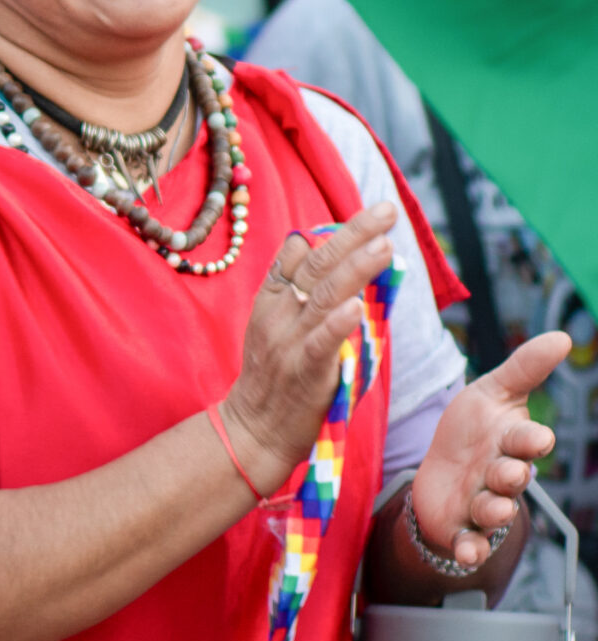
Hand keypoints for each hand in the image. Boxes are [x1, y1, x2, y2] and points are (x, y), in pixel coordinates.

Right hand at [220, 207, 398, 494]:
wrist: (253, 430)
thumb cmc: (277, 378)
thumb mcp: (277, 327)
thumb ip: (301, 291)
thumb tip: (316, 248)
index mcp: (272, 302)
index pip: (297, 255)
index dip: (332, 232)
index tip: (369, 213)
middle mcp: (279, 315)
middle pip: (316, 265)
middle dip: (353, 234)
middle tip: (386, 211)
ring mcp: (289, 342)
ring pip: (323, 296)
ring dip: (354, 268)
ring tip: (384, 245)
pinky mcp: (303, 372)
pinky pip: (320, 343)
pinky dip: (338, 324)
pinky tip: (358, 306)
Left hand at [410, 330, 566, 566]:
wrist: (438, 473)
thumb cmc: (471, 432)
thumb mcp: (489, 394)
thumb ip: (523, 369)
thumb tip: (563, 336)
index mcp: (511, 443)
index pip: (528, 441)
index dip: (531, 440)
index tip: (533, 437)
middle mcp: (502, 476)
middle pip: (513, 477)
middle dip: (511, 474)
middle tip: (508, 471)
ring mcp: (482, 504)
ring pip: (494, 510)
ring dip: (494, 510)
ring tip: (491, 507)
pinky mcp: (461, 529)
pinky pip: (471, 543)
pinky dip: (470, 550)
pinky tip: (466, 552)